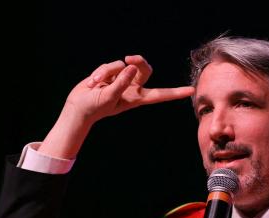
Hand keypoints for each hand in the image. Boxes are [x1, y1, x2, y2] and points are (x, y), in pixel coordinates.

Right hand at [77, 55, 193, 122]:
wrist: (77, 108)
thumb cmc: (94, 108)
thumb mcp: (108, 97)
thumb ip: (121, 82)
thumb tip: (130, 66)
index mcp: (136, 98)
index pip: (160, 95)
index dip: (175, 93)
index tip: (190, 91)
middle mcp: (132, 88)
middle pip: (144, 69)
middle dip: (139, 61)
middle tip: (129, 58)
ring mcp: (121, 80)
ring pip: (122, 65)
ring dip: (107, 73)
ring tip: (96, 86)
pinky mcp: (110, 74)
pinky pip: (109, 66)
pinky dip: (99, 73)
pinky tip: (92, 83)